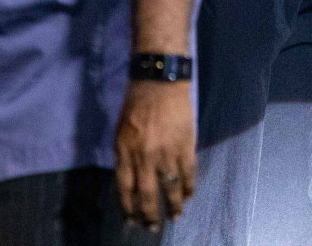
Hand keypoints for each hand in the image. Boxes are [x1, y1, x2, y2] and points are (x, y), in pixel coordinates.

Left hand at [115, 80, 195, 231]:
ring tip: (176, 217)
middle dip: (150, 215)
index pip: (125, 190)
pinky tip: (189, 195)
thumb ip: (125, 157)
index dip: (129, 208)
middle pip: (147, 195)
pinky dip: (189, 186)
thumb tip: (131, 180)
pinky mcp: (185, 145)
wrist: (159, 83)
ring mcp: (166, 153)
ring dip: (174, 206)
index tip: (132, 221)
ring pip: (170, 188)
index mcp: (124, 154)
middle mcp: (144, 158)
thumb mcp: (121, 133)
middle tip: (152, 228)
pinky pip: (188, 172)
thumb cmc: (136, 105)